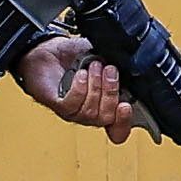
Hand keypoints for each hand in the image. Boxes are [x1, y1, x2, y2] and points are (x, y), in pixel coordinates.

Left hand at [20, 35, 139, 139]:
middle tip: (110, 70)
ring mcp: (73, 111)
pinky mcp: (57, 105)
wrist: (47, 50)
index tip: (126, 106)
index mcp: (104, 105)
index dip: (124, 123)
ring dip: (95, 86)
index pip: (118, 130)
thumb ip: (119, 65)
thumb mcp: (103, 57)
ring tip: (93, 67)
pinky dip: (79, 88)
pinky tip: (80, 75)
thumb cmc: (72, 57)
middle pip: (106, 118)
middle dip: (111, 92)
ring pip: (90, 112)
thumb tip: (133, 66)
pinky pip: (72, 106)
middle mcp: (89, 112)